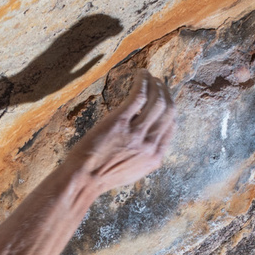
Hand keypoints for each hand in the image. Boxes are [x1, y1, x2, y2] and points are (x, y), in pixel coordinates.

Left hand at [65, 81, 175, 197]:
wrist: (83, 179)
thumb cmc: (101, 176)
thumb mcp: (132, 171)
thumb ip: (144, 156)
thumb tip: (150, 138)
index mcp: (155, 158)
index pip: (171, 126)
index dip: (169, 109)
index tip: (163, 100)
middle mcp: (149, 145)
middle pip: (168, 111)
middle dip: (166, 94)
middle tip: (159, 84)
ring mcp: (136, 133)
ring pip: (156, 101)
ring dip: (156, 85)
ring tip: (150, 77)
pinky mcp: (120, 121)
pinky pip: (139, 96)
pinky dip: (143, 82)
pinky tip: (142, 75)